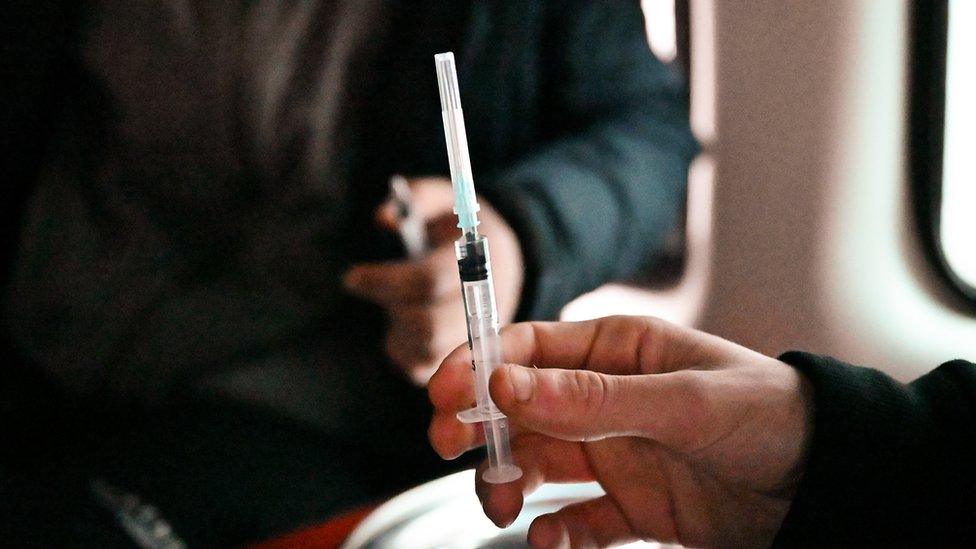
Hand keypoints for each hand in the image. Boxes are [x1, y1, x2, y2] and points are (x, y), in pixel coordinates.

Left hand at [345, 177, 523, 385]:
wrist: (503, 262)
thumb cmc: (464, 229)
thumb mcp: (448, 199)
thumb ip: (418, 199)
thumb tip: (383, 218)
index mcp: (482, 262)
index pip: (430, 282)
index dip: (385, 281)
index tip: (352, 277)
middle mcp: (486, 305)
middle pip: (430, 325)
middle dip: (390, 307)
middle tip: (367, 286)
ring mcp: (478, 337)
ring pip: (428, 352)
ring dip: (396, 330)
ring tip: (391, 304)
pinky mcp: (462, 360)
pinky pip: (425, 370)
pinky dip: (402, 352)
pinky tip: (399, 327)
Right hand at [428, 316, 812, 547]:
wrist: (826, 486)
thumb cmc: (767, 416)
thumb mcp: (681, 401)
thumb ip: (592, 398)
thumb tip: (504, 383)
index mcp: (617, 351)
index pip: (529, 349)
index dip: (479, 365)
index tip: (443, 393)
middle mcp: (607, 399)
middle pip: (519, 408)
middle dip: (479, 426)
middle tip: (447, 446)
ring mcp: (616, 452)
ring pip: (537, 464)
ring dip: (508, 482)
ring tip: (505, 506)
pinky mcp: (631, 505)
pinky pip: (575, 519)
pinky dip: (554, 533)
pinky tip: (550, 540)